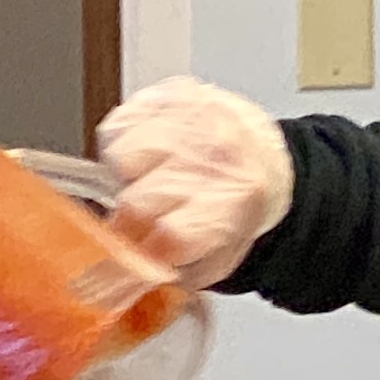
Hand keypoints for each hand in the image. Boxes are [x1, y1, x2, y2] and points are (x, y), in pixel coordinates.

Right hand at [96, 76, 291, 287]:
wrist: (261, 157)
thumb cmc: (236, 207)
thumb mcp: (223, 256)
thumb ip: (179, 274)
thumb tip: (131, 284)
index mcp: (236, 200)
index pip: (169, 236)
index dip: (141, 254)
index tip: (132, 260)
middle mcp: (216, 153)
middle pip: (138, 202)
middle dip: (130, 222)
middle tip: (138, 225)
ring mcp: (192, 118)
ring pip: (121, 160)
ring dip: (126, 180)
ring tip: (147, 182)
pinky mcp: (169, 95)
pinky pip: (117, 128)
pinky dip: (122, 146)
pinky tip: (145, 156)